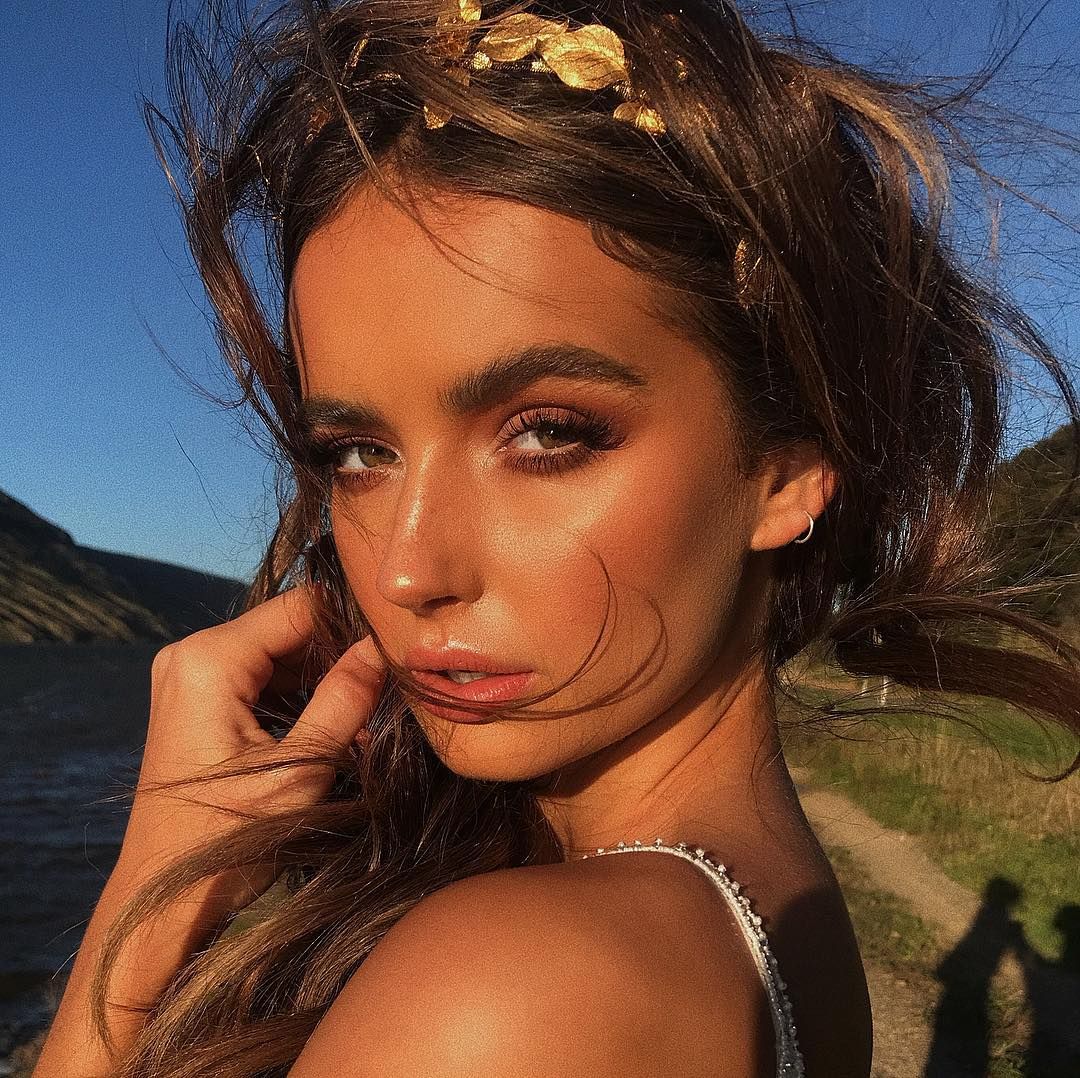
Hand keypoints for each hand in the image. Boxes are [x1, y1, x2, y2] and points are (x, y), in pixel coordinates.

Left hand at [119, 583, 385, 906]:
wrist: (163, 899)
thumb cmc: (227, 839)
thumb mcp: (299, 768)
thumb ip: (344, 699)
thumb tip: (380, 646)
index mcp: (210, 659)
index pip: (301, 607)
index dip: (351, 625)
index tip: (393, 654)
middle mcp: (190, 653)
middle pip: (288, 627)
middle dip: (337, 656)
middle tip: (385, 691)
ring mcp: (187, 675)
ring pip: (277, 652)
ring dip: (321, 680)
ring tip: (364, 717)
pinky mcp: (193, 698)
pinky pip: (257, 677)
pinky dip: (295, 696)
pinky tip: (331, 727)